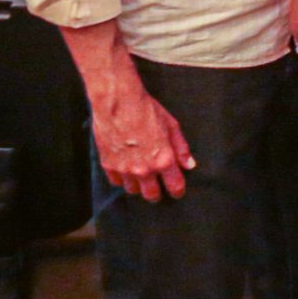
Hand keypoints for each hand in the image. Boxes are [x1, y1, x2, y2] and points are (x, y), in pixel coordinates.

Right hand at [90, 56, 193, 201]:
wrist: (118, 102)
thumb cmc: (147, 111)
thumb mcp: (172, 126)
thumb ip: (181, 149)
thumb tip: (189, 165)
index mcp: (163, 160)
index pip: (174, 187)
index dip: (177, 191)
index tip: (177, 191)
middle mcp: (144, 169)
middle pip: (151, 195)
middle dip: (157, 193)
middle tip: (158, 187)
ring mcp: (124, 169)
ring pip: (132, 190)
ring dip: (138, 185)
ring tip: (141, 176)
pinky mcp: (108, 165)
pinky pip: (116, 181)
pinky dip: (121, 178)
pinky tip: (125, 169)